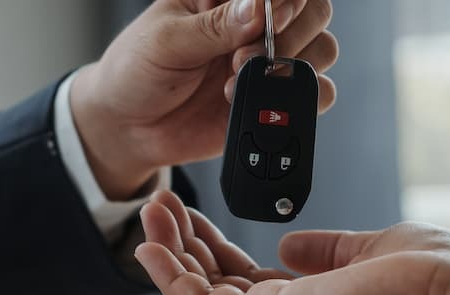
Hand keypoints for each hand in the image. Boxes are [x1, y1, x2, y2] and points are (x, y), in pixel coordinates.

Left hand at [72, 0, 338, 198]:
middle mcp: (256, 23)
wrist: (127, 127)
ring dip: (290, 67)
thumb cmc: (136, 70)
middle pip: (315, 10)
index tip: (266, 19)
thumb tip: (260, 7)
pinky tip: (256, 104)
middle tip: (242, 58)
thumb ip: (214, 25)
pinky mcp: (272, 100)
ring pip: (323, 50)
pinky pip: (316, 94)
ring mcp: (268, 61)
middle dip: (289, 34)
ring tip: (239, 80)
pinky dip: (299, 100)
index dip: (284, 1)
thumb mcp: (165, 40)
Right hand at [133, 190, 449, 294]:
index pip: (239, 285)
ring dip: (168, 258)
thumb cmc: (437, 281)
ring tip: (150, 213)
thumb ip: (326, 251)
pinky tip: (154, 246)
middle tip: (158, 205)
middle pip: (211, 293)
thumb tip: (293, 244)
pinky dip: (173, 278)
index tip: (189, 214)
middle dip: (179, 249)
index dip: (208, 250)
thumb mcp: (369, 251)